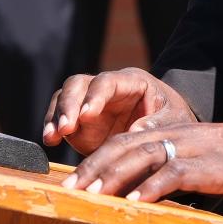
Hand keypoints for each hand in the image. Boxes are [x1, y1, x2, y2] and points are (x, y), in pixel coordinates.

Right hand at [42, 67, 196, 157]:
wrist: (164, 130)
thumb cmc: (171, 119)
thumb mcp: (173, 120)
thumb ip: (156, 124)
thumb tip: (134, 130)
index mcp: (131, 82)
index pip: (107, 82)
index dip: (95, 96)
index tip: (86, 115)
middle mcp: (106, 89)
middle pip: (79, 84)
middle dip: (69, 104)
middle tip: (65, 128)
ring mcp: (89, 103)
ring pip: (64, 97)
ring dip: (56, 115)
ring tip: (52, 137)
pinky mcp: (79, 122)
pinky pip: (59, 117)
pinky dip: (52, 126)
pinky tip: (50, 141)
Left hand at [60, 118, 222, 203]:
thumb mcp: (203, 163)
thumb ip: (175, 172)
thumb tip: (145, 197)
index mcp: (174, 134)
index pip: (125, 141)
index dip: (96, 160)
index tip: (72, 183)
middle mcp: (178, 136)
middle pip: (126, 146)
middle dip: (94, 168)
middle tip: (69, 192)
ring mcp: (194, 149)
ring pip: (144, 155)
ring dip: (115, 177)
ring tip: (92, 197)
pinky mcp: (211, 165)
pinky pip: (175, 173)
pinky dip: (153, 187)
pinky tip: (136, 203)